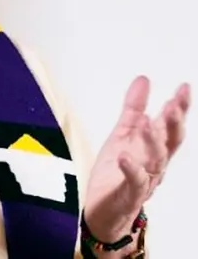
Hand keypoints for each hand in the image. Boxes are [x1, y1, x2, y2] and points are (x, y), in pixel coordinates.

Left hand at [83, 76, 189, 240]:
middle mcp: (156, 163)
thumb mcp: (123, 134)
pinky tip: (124, 156)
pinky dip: (131, 168)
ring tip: (146, 123)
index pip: (171, 125)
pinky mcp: (129, 194)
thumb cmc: (116, 171)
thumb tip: (144, 78)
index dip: (179, 107)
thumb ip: (133, 108)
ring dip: (153, 142)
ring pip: (156, 160)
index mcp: (155, 148)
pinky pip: (134, 182)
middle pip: (171, 142)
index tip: (184, 87)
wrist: (103, 210)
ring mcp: (145, 179)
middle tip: (173, 104)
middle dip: (173, 123)